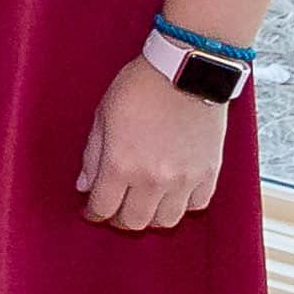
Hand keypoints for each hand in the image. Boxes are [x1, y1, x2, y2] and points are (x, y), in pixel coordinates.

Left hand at [77, 55, 225, 231]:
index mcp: (122, 165)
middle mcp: (154, 179)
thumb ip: (92, 156)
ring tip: (144, 202)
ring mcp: (185, 179)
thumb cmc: (140, 87)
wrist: (187, 71)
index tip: (91, 210)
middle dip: (119, 218)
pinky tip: (172, 193)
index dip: (93, 213)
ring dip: (151, 216)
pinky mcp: (209, 172)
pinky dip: (183, 204)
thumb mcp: (103, 117)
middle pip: (134, 222)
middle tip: (116, 207)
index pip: (103, 208)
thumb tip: (84, 185)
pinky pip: (197, 205)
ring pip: (167, 220)